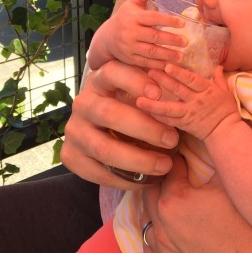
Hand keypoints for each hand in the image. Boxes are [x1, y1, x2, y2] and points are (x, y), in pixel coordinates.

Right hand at [60, 59, 179, 188]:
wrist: (101, 130)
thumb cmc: (131, 106)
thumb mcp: (138, 93)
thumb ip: (153, 92)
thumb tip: (182, 96)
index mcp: (100, 79)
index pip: (113, 72)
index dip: (134, 81)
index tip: (159, 94)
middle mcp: (83, 102)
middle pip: (109, 113)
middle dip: (144, 128)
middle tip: (173, 139)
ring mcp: (74, 130)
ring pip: (103, 148)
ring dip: (138, 159)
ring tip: (165, 165)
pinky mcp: (70, 155)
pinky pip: (97, 172)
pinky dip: (124, 180)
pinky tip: (146, 180)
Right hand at [87, 0, 186, 70]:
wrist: (107, 38)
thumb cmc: (125, 18)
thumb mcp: (131, 3)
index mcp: (133, 17)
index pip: (153, 18)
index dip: (168, 21)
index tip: (182, 24)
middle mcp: (130, 32)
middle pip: (154, 36)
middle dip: (171, 40)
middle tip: (185, 42)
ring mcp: (129, 46)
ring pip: (151, 51)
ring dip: (167, 54)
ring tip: (181, 56)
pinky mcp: (129, 58)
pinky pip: (145, 62)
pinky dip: (158, 64)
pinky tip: (169, 64)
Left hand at [136, 65, 239, 139]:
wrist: (226, 131)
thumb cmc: (227, 110)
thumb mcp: (225, 90)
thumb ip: (219, 77)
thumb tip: (217, 64)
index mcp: (207, 90)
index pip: (191, 79)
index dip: (179, 73)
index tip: (167, 65)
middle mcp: (196, 100)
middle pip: (177, 89)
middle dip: (163, 80)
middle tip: (149, 71)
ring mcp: (189, 113)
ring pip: (169, 108)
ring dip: (153, 104)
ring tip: (139, 100)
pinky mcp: (184, 124)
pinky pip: (169, 121)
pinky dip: (158, 117)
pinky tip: (146, 112)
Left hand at [142, 156, 251, 252]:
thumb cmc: (251, 229)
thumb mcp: (233, 185)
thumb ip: (215, 161)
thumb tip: (211, 140)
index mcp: (174, 201)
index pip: (169, 167)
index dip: (179, 156)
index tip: (186, 150)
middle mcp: (162, 228)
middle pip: (152, 192)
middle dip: (165, 180)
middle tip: (180, 173)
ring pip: (148, 221)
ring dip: (159, 208)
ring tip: (176, 201)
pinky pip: (151, 250)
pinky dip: (159, 236)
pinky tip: (173, 232)